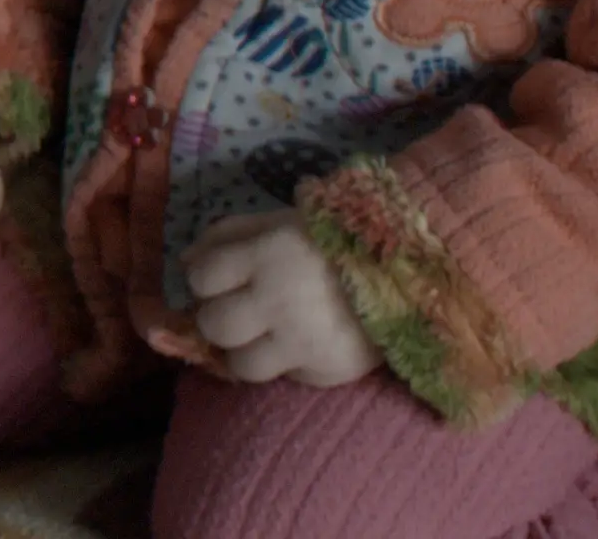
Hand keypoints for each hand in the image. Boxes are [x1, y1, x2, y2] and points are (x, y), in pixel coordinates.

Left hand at [180, 211, 380, 385]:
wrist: (412, 270)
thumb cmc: (336, 239)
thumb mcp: (279, 220)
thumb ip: (227, 236)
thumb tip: (185, 263)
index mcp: (267, 255)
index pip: (201, 278)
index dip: (207, 278)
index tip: (221, 277)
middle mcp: (280, 302)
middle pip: (214, 327)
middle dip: (219, 319)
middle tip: (240, 311)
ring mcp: (304, 343)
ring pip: (242, 366)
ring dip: (247, 351)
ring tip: (267, 335)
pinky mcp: (329, 372)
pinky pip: (288, 377)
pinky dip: (289, 363)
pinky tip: (306, 342)